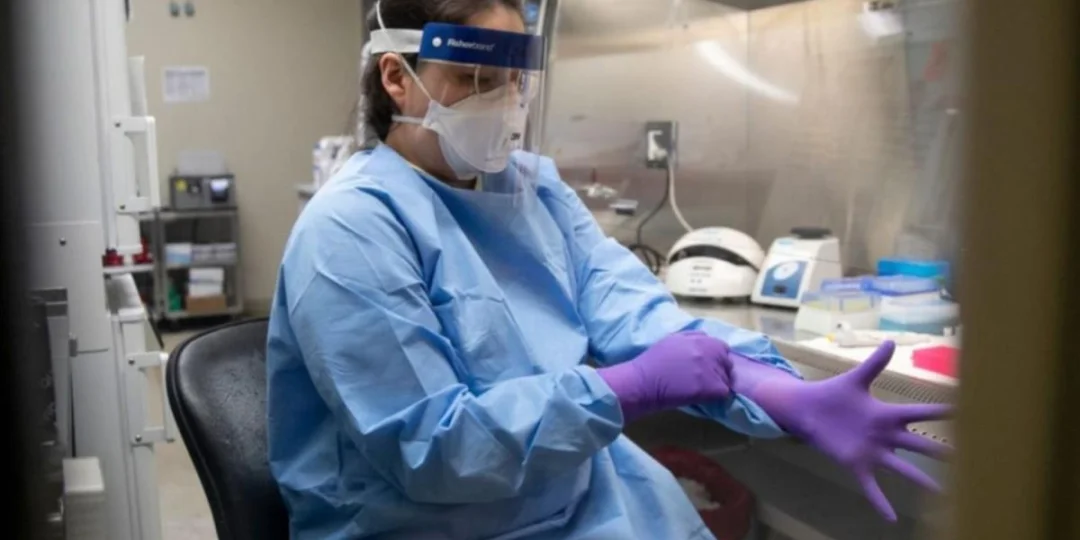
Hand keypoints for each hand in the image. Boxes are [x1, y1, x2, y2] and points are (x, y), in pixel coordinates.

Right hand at [597, 331, 731, 421]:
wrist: (644, 381)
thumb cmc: (653, 361)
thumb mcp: (673, 339)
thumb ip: (692, 338)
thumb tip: (706, 339)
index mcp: (701, 339)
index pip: (722, 348)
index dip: (716, 358)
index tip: (707, 366)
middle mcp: (710, 351)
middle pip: (727, 363)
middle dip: (719, 371)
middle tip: (705, 380)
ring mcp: (713, 369)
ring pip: (726, 379)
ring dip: (717, 385)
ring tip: (700, 390)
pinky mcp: (712, 387)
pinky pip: (724, 392)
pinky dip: (715, 396)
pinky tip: (701, 397)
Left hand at [732, 341, 950, 520]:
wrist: (810, 410)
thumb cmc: (835, 394)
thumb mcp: (856, 378)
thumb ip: (875, 363)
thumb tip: (891, 340)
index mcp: (886, 414)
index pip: (919, 413)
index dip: (941, 412)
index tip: (966, 409)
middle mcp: (885, 436)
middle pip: (918, 444)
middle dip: (940, 451)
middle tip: (967, 457)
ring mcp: (873, 452)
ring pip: (902, 468)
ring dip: (921, 480)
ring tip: (942, 494)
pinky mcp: (856, 464)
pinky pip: (872, 487)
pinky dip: (881, 502)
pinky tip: (892, 519)